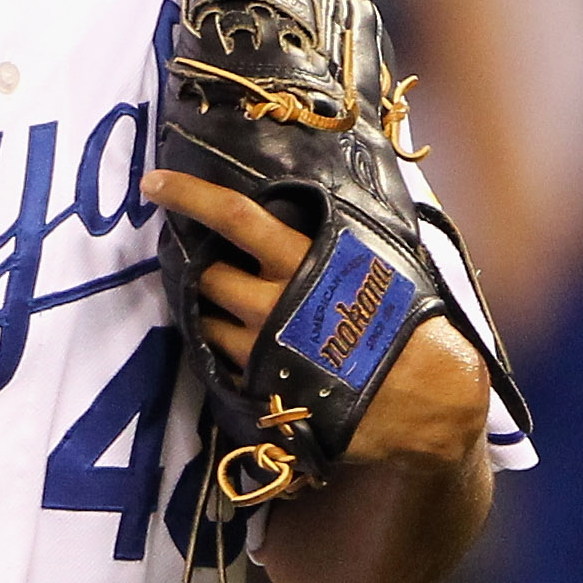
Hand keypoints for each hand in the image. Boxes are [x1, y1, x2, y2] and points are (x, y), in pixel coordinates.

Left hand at [142, 169, 490, 467]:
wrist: (429, 399)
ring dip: (213, 313)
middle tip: (219, 265)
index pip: (232, 216)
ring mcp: (263, 351)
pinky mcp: (262, 391)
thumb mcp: (377, 264)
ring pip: (208, 323)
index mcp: (303, 262)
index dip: (189, 195)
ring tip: (239, 312)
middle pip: (207, 273)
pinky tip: (254, 352)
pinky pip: (225, 366)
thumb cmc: (411, 323)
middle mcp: (272, 303)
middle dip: (207, 268)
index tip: (154, 182)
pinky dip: (230, 354)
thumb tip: (305, 215)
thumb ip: (332, 243)